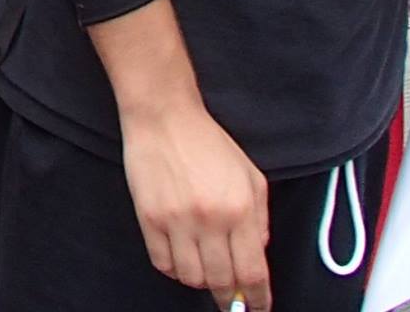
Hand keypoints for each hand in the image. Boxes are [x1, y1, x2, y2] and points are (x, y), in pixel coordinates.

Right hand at [120, 101, 270, 311]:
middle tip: (229, 297)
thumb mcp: (250, 174)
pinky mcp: (149, 218)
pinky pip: (163, 263)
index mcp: (240, 208)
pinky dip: (175, 270)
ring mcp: (176, 220)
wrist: (164, 117)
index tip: (257, 307)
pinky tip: (181, 258)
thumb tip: (258, 254)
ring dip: (201, 282)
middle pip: (221, 281)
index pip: (252, 272)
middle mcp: (210, 219)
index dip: (257, 298)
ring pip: (191, 278)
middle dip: (229, 297)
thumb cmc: (209, 142)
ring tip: (204, 268)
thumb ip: (260, 218)